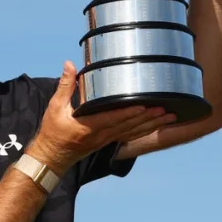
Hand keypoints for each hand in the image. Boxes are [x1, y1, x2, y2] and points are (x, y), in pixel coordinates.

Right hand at [27, 61, 175, 173]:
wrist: (52, 157)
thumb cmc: (53, 132)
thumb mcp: (55, 107)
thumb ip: (65, 86)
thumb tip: (69, 65)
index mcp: (89, 126)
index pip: (113, 118)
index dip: (130, 112)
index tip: (144, 105)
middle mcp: (101, 135)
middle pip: (129, 126)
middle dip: (148, 118)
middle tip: (166, 109)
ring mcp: (106, 140)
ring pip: (133, 132)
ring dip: (152, 125)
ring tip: (169, 117)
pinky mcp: (108, 141)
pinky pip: (130, 136)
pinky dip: (145, 131)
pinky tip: (156, 126)